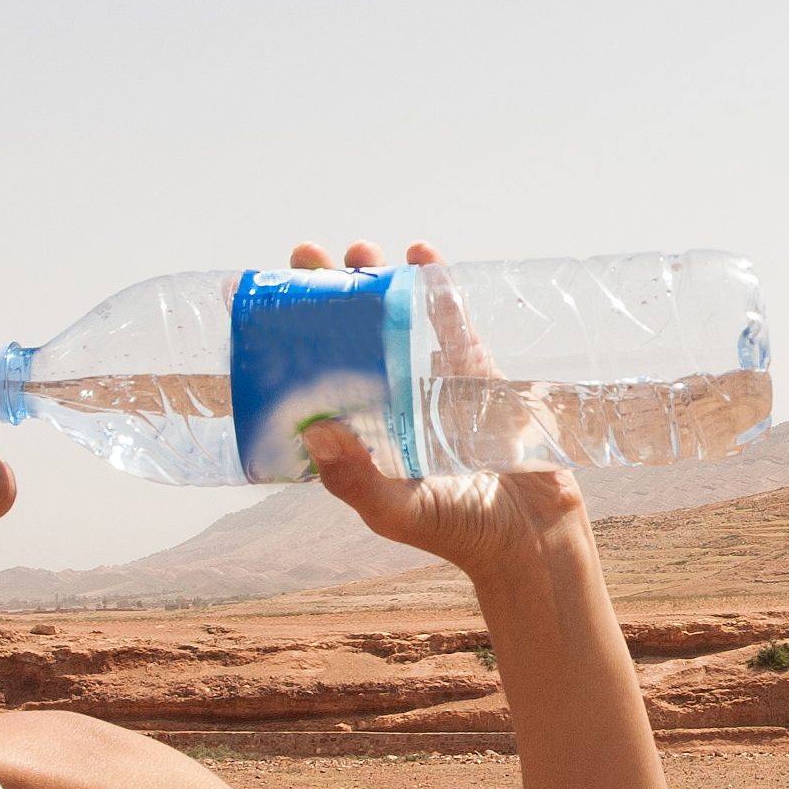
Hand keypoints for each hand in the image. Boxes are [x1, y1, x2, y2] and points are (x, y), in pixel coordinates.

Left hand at [287, 240, 588, 577]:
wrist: (531, 538)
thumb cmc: (455, 530)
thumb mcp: (393, 510)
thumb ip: (355, 478)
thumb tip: (314, 429)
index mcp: (358, 431)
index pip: (311, 373)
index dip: (285, 335)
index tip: (257, 296)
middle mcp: (389, 401)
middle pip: (348, 335)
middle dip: (328, 292)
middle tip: (307, 254)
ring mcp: (433, 383)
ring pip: (396, 320)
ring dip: (378, 280)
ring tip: (361, 250)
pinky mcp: (477, 372)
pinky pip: (452, 320)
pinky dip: (438, 285)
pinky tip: (422, 253)